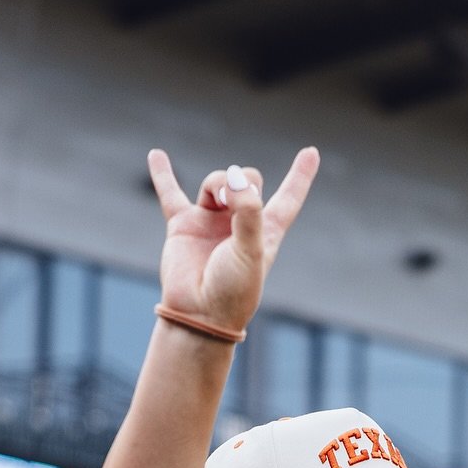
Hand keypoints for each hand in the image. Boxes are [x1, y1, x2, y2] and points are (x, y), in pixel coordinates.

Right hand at [148, 146, 318, 333]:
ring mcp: (211, 222)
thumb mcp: (251, 250)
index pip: (288, 198)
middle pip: (247, 179)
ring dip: (218, 183)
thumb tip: (233, 175)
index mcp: (265, 231)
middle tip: (233, 202)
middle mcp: (239, 223)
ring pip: (217, 182)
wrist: (199, 314)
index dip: (300, 176)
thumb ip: (248, 210)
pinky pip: (170, 193)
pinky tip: (156, 154)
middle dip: (241, 180)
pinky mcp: (183, 225)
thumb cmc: (233, 290)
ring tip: (217, 202)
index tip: (311, 152)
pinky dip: (162, 174)